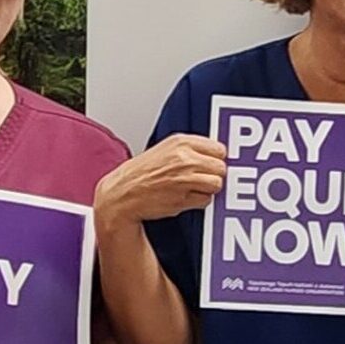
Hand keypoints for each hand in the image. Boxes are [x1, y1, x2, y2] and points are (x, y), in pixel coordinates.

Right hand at [95, 134, 227, 229]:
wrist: (123, 194)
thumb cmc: (141, 174)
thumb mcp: (165, 150)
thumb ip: (190, 150)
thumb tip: (215, 156)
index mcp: (180, 142)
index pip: (219, 148)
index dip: (216, 159)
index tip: (211, 164)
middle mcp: (184, 158)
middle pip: (221, 167)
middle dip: (214, 174)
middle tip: (201, 178)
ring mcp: (185, 178)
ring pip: (217, 184)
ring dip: (208, 189)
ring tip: (192, 188)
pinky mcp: (184, 198)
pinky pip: (206, 200)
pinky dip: (199, 201)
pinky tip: (185, 197)